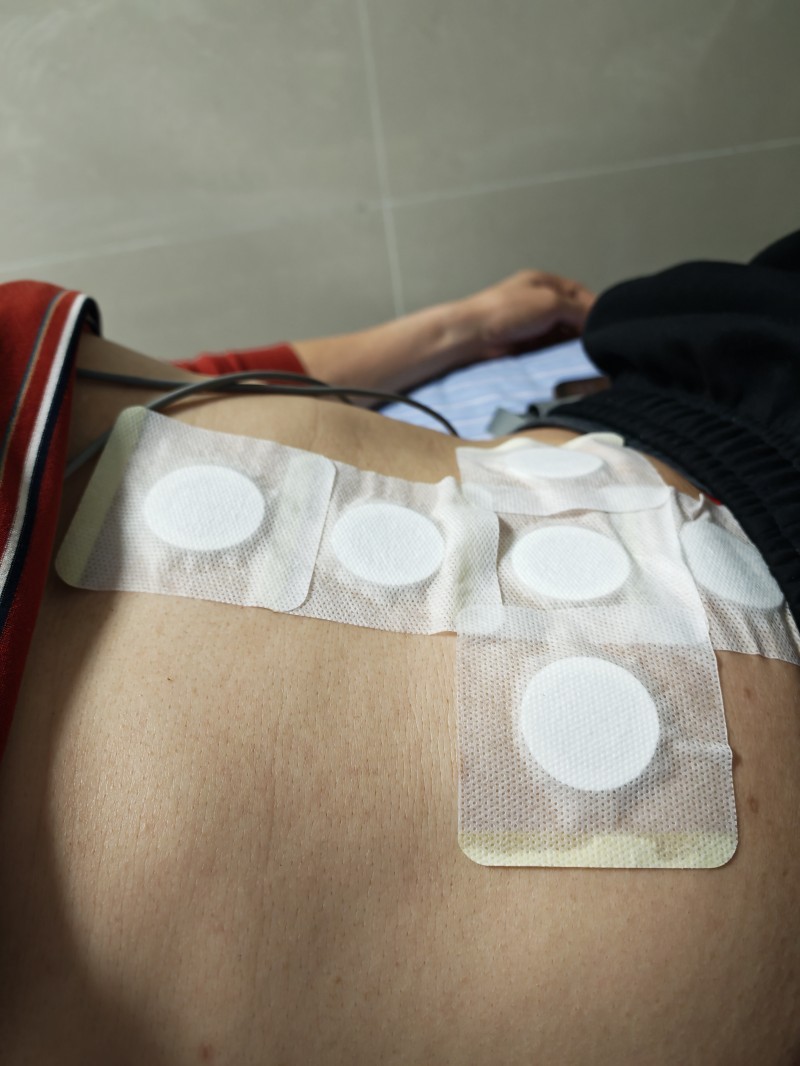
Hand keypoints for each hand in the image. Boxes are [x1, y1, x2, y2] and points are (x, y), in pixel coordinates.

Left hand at [456, 270, 596, 362]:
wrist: (472, 335)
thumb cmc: (508, 311)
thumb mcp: (550, 303)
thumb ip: (577, 310)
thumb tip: (596, 323)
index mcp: (545, 282)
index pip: (580, 294)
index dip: (595, 309)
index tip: (607, 327)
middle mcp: (540, 301)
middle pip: (572, 315)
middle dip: (584, 329)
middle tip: (599, 346)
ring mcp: (532, 323)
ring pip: (562, 334)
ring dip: (573, 344)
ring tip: (588, 356)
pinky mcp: (526, 344)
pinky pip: (550, 348)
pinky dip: (560, 354)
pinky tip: (570, 362)